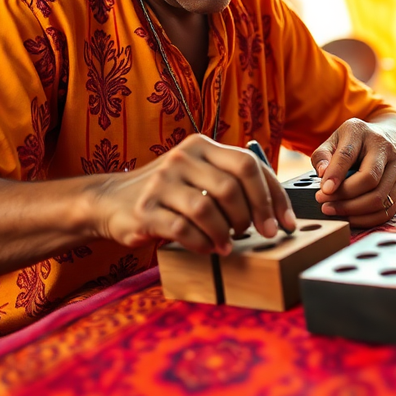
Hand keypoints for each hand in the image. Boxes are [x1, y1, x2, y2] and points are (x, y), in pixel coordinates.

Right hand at [94, 134, 296, 253]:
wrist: (111, 201)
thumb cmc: (168, 192)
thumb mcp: (199, 175)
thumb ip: (232, 182)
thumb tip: (277, 211)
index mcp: (201, 146)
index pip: (248, 165)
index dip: (272, 197)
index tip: (285, 223)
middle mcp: (182, 159)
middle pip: (232, 187)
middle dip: (252, 216)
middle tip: (258, 234)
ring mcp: (161, 183)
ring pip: (208, 209)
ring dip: (226, 233)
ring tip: (229, 243)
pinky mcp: (145, 210)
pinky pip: (183, 230)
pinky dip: (202, 244)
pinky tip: (208, 248)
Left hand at [310, 118, 395, 226]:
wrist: (384, 141)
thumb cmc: (353, 144)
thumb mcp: (333, 141)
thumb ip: (322, 156)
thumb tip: (322, 175)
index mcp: (362, 133)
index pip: (348, 155)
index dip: (335, 175)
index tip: (323, 191)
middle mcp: (386, 149)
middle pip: (369, 180)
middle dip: (344, 197)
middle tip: (324, 204)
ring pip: (379, 198)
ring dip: (353, 210)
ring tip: (333, 211)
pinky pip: (387, 210)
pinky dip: (366, 219)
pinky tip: (350, 217)